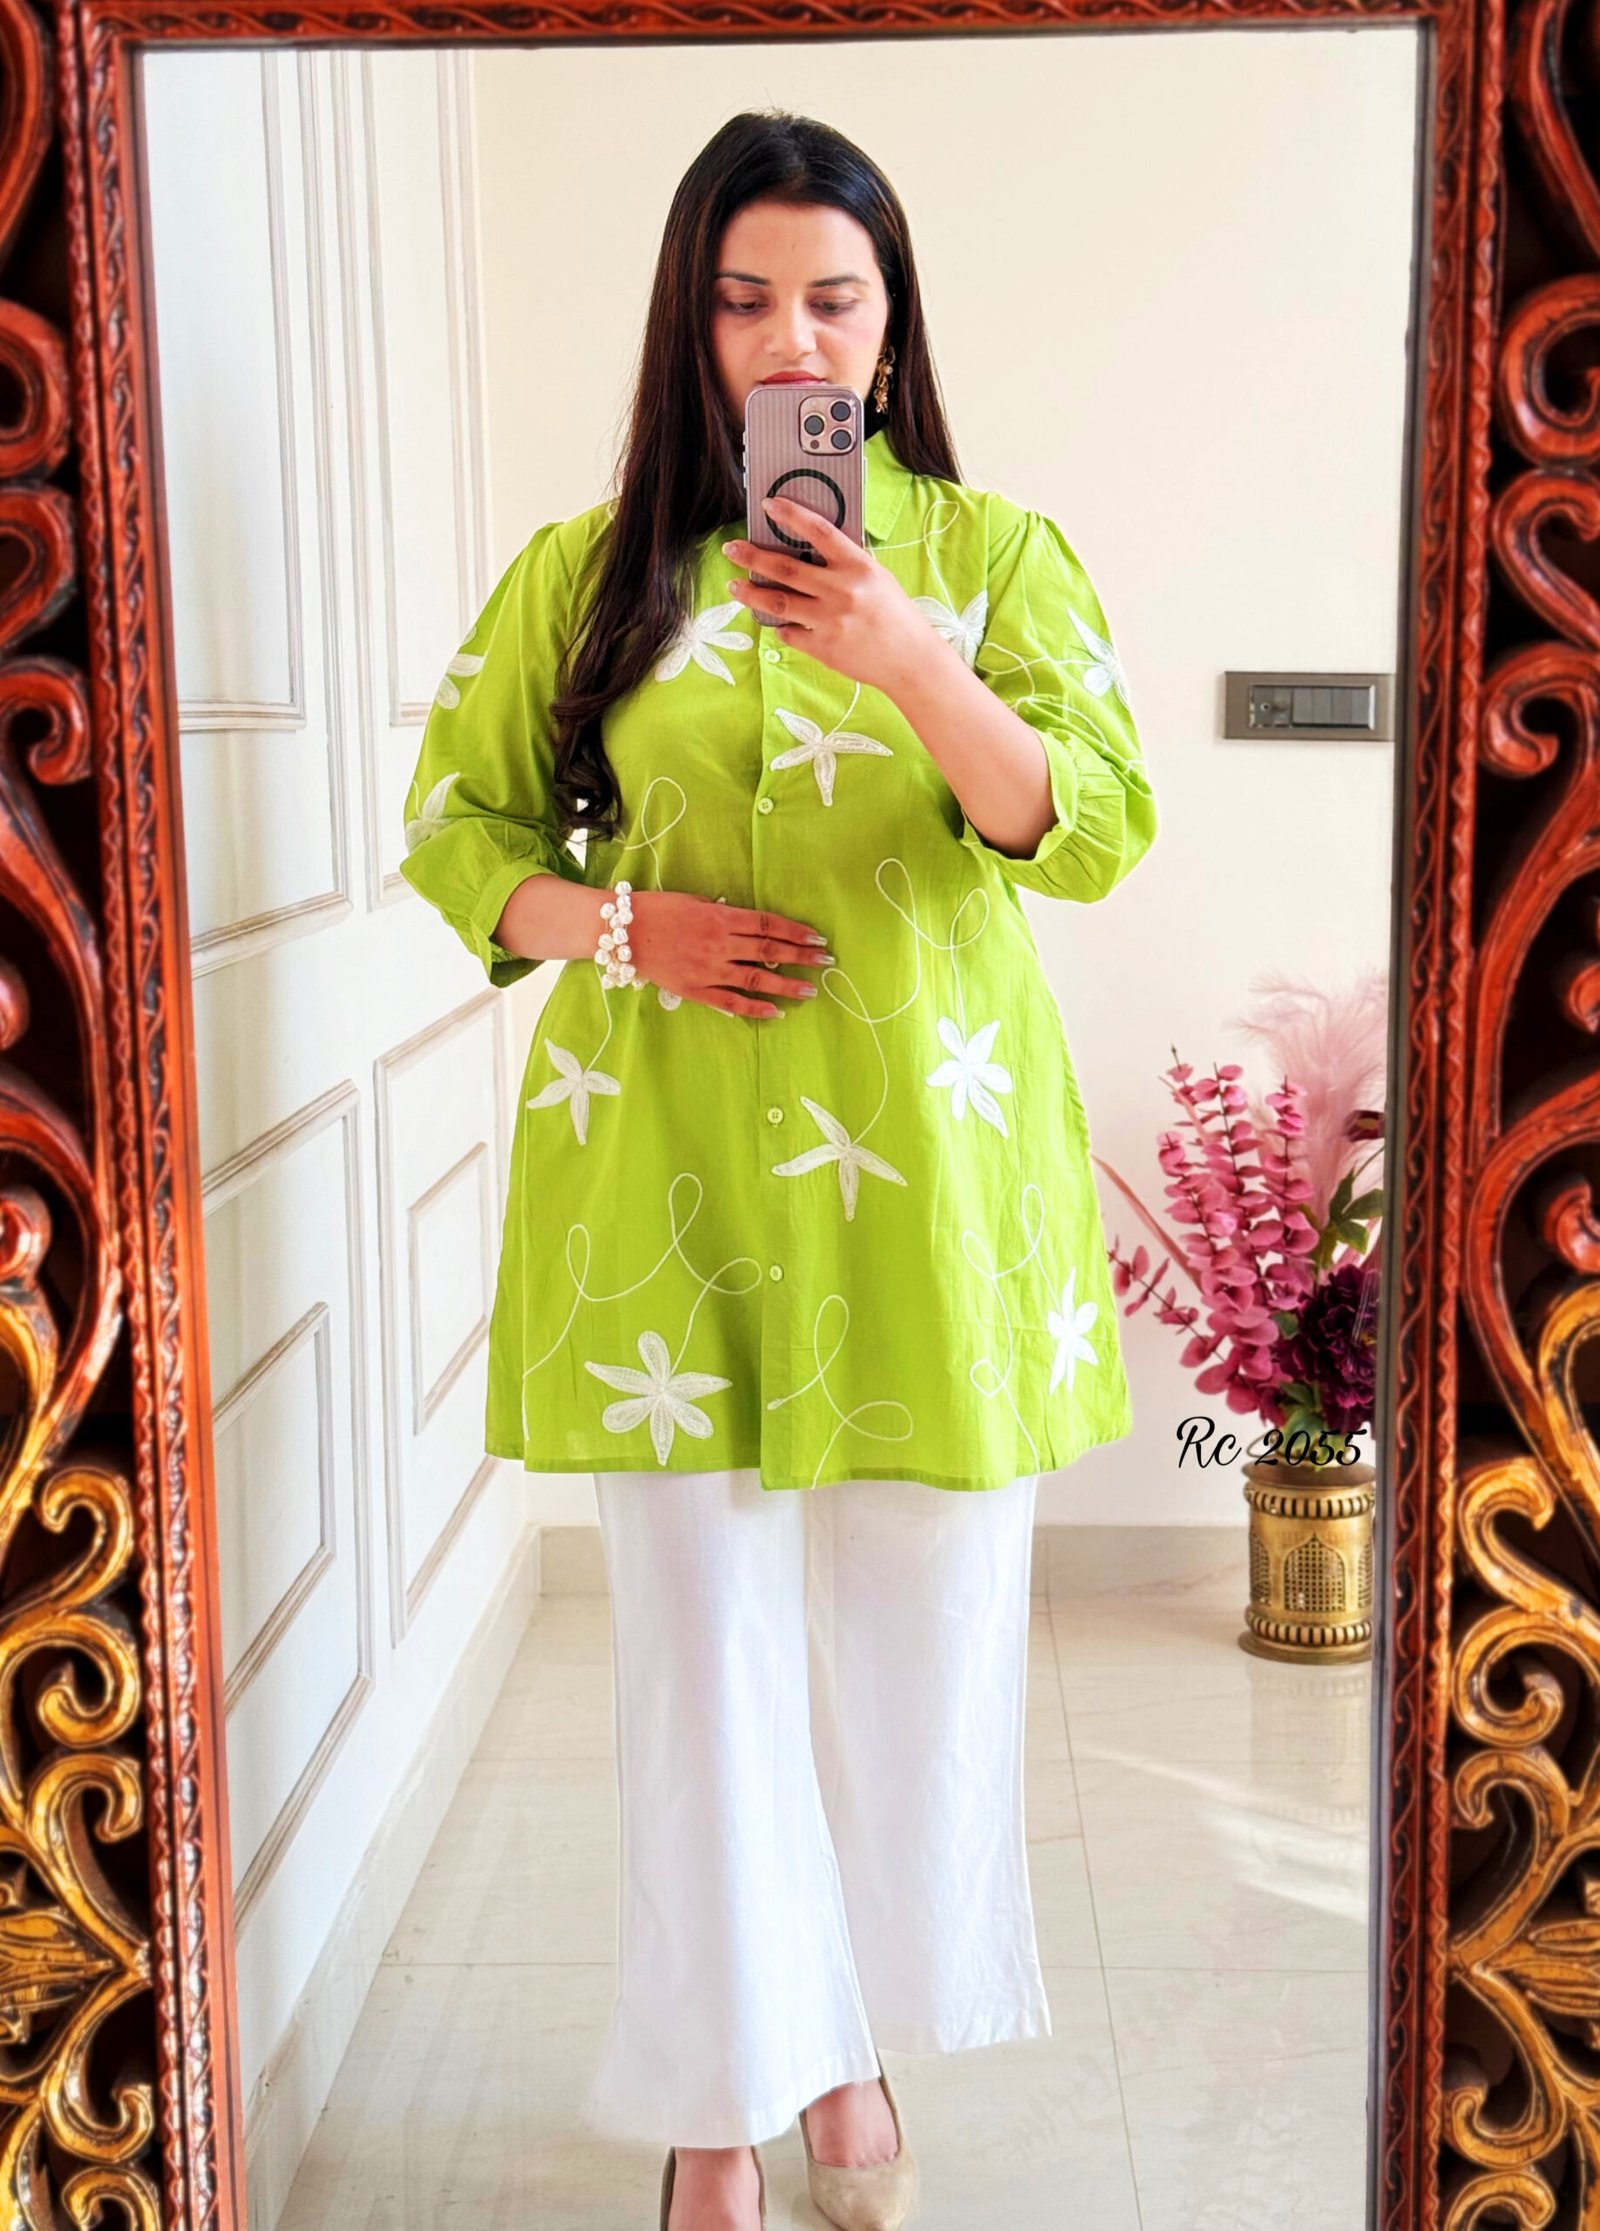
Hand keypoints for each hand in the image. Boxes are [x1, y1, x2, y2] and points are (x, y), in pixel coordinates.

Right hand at [628, 890, 834, 1020]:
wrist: (621, 932)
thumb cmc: (656, 909)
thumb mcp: (694, 900)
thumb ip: (722, 913)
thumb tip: (748, 924)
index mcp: (720, 916)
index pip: (768, 925)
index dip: (795, 931)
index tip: (816, 937)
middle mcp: (719, 943)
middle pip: (769, 951)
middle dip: (801, 956)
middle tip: (825, 961)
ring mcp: (708, 969)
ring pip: (756, 980)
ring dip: (786, 986)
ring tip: (810, 990)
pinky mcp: (695, 990)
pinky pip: (730, 1002)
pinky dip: (754, 1009)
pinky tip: (775, 1013)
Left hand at [721, 498, 938, 695]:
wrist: (909, 660)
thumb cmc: (895, 616)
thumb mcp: (876, 578)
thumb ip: (846, 564)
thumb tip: (809, 551)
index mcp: (858, 567)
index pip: (819, 532)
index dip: (791, 516)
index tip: (767, 505)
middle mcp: (841, 591)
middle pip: (786, 569)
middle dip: (753, 556)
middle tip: (732, 549)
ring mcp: (829, 620)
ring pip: (778, 603)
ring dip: (751, 592)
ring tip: (734, 585)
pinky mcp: (822, 647)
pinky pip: (789, 632)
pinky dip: (781, 626)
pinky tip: (775, 621)